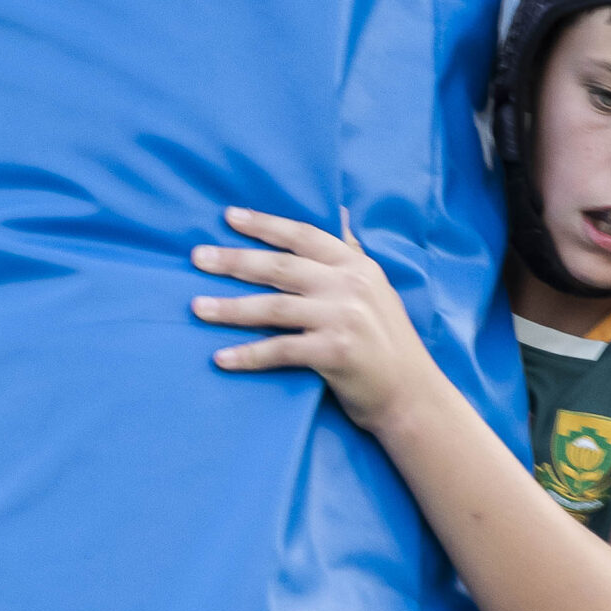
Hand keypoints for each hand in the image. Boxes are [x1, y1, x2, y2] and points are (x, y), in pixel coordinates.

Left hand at [190, 208, 441, 434]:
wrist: (412, 396)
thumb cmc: (390, 343)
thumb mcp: (378, 289)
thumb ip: (353, 254)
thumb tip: (339, 214)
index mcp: (358, 266)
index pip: (304, 236)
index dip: (265, 224)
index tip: (229, 216)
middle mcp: (350, 286)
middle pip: (280, 267)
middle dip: (235, 260)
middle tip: (198, 257)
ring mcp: (343, 319)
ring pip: (274, 307)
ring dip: (231, 308)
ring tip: (197, 308)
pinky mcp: (334, 354)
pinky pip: (280, 350)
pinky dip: (248, 355)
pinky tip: (221, 359)